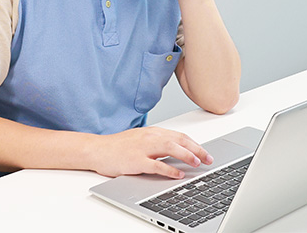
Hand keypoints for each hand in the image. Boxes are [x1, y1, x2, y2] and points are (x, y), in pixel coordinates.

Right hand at [92, 127, 213, 178]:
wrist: (97, 149)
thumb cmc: (118, 147)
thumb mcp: (141, 140)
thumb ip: (158, 144)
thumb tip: (177, 151)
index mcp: (153, 132)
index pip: (180, 136)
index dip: (195, 144)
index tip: (206, 152)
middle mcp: (150, 137)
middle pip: (179, 140)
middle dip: (197, 149)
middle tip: (209, 159)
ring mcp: (143, 148)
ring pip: (170, 148)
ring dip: (187, 156)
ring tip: (198, 163)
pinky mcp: (136, 160)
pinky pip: (156, 165)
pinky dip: (169, 169)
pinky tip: (178, 174)